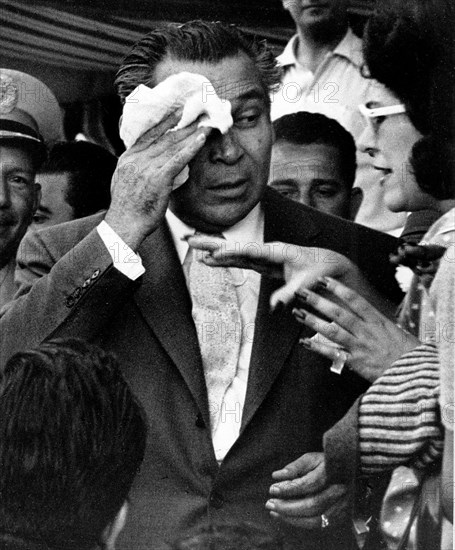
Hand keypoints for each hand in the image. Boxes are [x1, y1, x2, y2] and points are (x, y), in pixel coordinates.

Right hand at [105, 115, 209, 249]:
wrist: (124, 226)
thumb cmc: (128, 210)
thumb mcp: (125, 183)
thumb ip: (137, 170)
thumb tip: (149, 167)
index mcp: (127, 158)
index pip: (148, 135)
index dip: (165, 123)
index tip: (177, 113)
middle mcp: (136, 159)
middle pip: (164, 137)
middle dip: (182, 124)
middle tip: (197, 113)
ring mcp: (146, 167)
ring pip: (173, 145)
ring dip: (191, 133)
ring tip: (205, 123)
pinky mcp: (158, 178)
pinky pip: (178, 159)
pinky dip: (191, 147)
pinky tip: (202, 139)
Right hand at [185, 239, 362, 308]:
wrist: (327, 264)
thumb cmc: (319, 270)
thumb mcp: (307, 283)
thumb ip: (290, 293)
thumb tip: (274, 307)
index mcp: (276, 251)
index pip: (249, 251)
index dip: (231, 253)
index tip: (214, 254)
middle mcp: (265, 251)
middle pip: (234, 247)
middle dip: (211, 243)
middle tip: (189, 238)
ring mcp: (262, 257)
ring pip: (233, 253)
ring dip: (212, 250)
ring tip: (192, 245)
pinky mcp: (261, 264)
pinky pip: (239, 261)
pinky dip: (224, 260)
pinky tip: (210, 260)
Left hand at [266, 452, 348, 528]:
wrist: (354, 473)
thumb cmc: (328, 463)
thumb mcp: (313, 458)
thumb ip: (295, 467)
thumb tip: (276, 476)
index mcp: (333, 472)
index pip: (309, 484)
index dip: (289, 488)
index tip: (273, 489)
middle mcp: (340, 491)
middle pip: (312, 505)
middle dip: (288, 507)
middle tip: (269, 503)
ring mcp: (343, 506)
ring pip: (316, 519)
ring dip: (292, 518)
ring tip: (274, 512)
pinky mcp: (341, 517)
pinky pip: (319, 525)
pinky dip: (301, 523)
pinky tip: (286, 517)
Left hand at [295, 277, 419, 381]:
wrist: (415, 374)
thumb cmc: (407, 353)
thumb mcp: (394, 331)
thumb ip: (376, 322)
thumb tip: (361, 312)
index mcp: (377, 320)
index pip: (355, 299)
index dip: (337, 287)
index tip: (322, 279)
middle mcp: (366, 330)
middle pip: (338, 312)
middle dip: (318, 301)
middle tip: (302, 292)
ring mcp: (360, 346)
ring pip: (332, 330)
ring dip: (313, 320)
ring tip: (297, 312)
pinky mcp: (356, 362)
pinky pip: (333, 353)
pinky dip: (318, 347)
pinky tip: (304, 341)